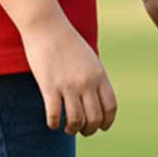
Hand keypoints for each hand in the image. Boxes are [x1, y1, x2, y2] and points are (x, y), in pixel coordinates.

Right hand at [20, 16, 117, 135]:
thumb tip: (96, 99)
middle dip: (89, 130)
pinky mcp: (49, 86)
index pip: (110, 107)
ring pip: (75, 121)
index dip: (107, 122)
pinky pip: (54, 115)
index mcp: (99, 75)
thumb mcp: (89, 59)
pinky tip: (52, 123)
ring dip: (72, 130)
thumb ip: (95, 78)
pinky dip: (54, 124)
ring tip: (67, 129)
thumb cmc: (67, 42)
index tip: (101, 127)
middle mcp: (87, 82)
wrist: (47, 26)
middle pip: (94, 118)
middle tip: (82, 130)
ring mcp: (68, 85)